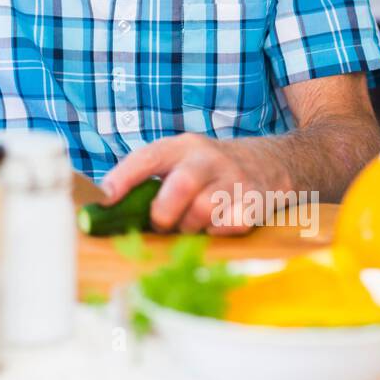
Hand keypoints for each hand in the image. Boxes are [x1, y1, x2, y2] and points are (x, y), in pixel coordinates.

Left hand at [100, 133, 293, 234]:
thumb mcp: (182, 160)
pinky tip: (216, 226)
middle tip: (161, 223)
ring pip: (205, 209)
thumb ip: (151, 178)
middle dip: (164, 214)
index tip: (105, 198)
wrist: (274, 160)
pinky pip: (232, 224)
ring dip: (191, 227)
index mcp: (181, 147)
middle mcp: (207, 158)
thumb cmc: (212, 169)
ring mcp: (234, 177)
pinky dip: (219, 232)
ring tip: (191, 225)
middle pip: (180, 185)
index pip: (148, 157)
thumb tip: (107, 208)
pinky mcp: (257, 199)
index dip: (124, 177)